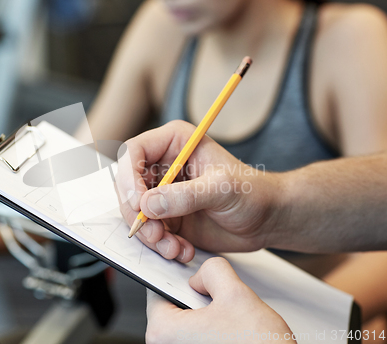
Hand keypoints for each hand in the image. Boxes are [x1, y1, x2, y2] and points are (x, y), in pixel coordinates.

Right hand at [116, 120, 283, 261]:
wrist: (266, 219)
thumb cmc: (253, 192)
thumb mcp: (222, 189)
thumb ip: (185, 196)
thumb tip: (149, 204)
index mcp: (174, 143)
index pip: (134, 152)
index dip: (128, 177)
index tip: (139, 203)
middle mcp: (163, 166)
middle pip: (127, 186)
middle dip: (137, 214)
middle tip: (155, 233)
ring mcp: (164, 193)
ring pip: (135, 213)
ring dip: (149, 235)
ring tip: (173, 247)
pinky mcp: (167, 216)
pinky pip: (149, 232)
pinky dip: (161, 245)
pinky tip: (182, 249)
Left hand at [146, 257, 295, 343]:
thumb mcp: (236, 293)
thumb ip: (212, 270)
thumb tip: (202, 273)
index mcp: (163, 331)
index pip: (157, 289)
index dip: (178, 277)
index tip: (191, 276)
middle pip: (173, 306)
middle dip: (196, 298)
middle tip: (219, 302)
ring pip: (188, 322)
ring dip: (207, 315)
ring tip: (229, 321)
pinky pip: (197, 337)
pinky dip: (211, 330)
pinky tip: (231, 333)